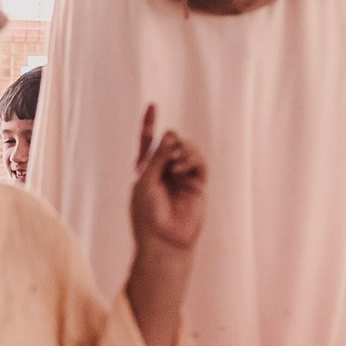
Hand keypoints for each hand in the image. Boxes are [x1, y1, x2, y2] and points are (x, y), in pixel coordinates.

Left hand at [128, 105, 206, 252]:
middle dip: (171, 141)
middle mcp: (164, 171)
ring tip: (177, 162)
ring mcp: (182, 178)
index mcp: (146, 170)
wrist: (164, 240)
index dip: (149, 123)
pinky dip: (192, 160)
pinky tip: (183, 168)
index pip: (147, 142)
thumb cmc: (147, 215)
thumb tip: (170, 134)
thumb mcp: (146, 182)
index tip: (153, 105)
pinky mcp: (197, 185)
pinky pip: (199, 163)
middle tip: (171, 150)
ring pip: (187, 150)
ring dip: (183, 150)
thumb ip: (157, 158)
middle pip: (172, 142)